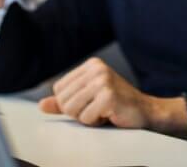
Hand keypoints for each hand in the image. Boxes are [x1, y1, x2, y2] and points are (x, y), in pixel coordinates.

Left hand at [39, 58, 154, 128]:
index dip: (70, 103)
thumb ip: (63, 102)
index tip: (90, 101)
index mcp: (91, 64)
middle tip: (97, 107)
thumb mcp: (87, 100)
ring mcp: (103, 80)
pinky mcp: (108, 95)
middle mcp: (97, 68)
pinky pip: (85, 118)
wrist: (144, 110)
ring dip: (86, 117)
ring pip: (71, 109)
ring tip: (103, 110)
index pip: (58, 89)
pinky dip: (96, 122)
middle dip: (78, 111)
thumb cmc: (115, 104)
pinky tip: (109, 114)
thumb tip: (41, 105)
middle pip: (63, 100)